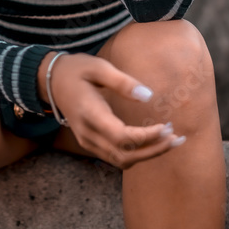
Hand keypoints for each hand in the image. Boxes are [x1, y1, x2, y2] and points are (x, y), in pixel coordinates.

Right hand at [44, 52, 185, 169]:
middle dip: (154, 150)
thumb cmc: (76, 70)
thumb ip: (123, 82)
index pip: (122, 137)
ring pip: (122, 161)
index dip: (146, 137)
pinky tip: (153, 142)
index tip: (167, 126)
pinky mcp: (91, 143)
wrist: (51, 82)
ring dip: (148, 155)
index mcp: (89, 114)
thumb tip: (148, 96)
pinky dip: (137, 154)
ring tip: (172, 141)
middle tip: (178, 138)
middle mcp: (88, 134)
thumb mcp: (98, 67)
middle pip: (125, 156)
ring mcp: (88, 142)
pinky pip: (117, 157)